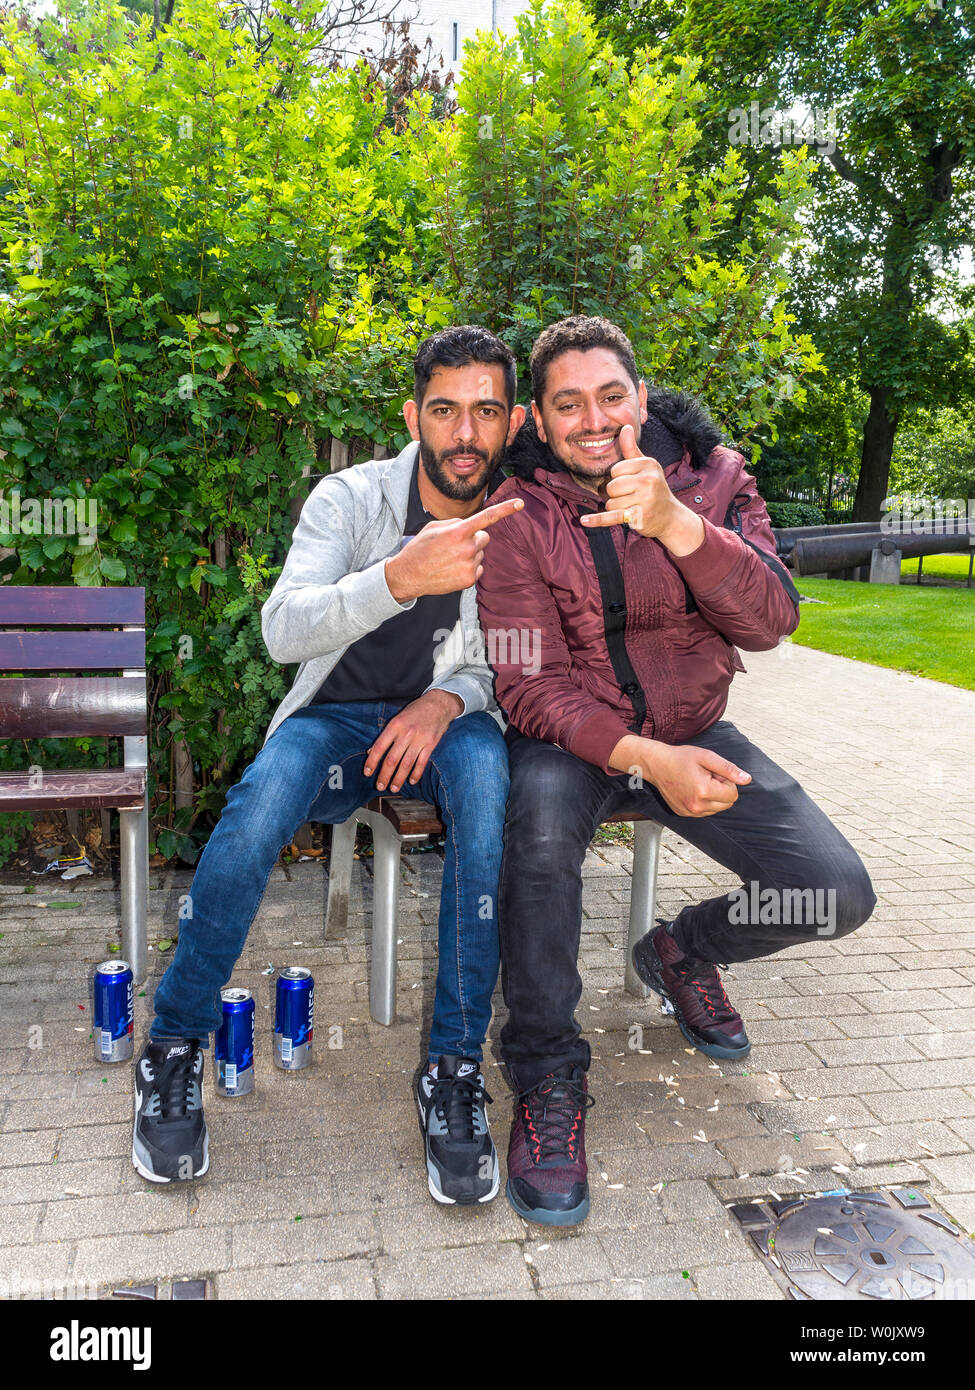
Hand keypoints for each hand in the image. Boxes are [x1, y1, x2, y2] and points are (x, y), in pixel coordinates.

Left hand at [363, 689, 462, 792]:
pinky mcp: (431, 744)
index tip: (367, 772)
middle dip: (384, 775)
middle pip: (392, 759)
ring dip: (399, 778)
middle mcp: (406, 733)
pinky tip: (411, 781)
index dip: (372, 761)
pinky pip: (422, 763)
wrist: (439, 704)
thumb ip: (386, 735)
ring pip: (406, 764)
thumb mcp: (397, 718)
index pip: (379, 747)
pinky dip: (416, 774)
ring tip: (393, 788)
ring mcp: (419, 739)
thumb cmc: (416, 711)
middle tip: (380, 786)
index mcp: (395, 725)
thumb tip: (371, 751)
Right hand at [385, 497, 524, 602]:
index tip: (520, 504)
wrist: (409, 575)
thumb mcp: (434, 527)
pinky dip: (469, 568)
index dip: (505, 509)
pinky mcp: (470, 579)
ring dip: (469, 554)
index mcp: (458, 531)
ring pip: (480, 553)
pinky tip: (452, 569)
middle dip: (474, 539)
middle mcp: (467, 548)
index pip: (487, 517)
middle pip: (484, 537)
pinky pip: (479, 568)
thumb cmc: (420, 549)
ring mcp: (470, 565)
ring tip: (449, 559)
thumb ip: (456, 522)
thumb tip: (472, 526)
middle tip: (454, 546)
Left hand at [579, 424, 703, 554]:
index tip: (632, 483)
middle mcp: (648, 480)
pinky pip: (612, 516)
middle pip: (611, 486)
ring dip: (617, 508)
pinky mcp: (638, 517)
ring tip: (633, 506)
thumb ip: (631, 448)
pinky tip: (584, 520)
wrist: (669, 517)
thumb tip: (625, 426)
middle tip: (632, 497)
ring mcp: (645, 500)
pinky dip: (598, 520)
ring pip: (611, 503)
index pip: (615, 470)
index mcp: (648, 464)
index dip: (618, 478)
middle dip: (616, 494)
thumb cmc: (654, 488)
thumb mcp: (645, 466)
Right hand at [611, 736, 750, 816]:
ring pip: (717, 809)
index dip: (726, 780)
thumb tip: (747, 780)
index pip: (733, 794)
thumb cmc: (681, 758)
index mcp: (704, 791)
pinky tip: (692, 789)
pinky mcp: (684, 813)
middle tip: (706, 776)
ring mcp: (689, 812)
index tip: (713, 772)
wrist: (656, 764)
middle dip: (721, 789)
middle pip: (727, 803)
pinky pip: (705, 811)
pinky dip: (704, 801)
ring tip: (698, 781)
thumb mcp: (707, 757)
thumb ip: (729, 769)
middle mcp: (697, 806)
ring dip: (713, 796)